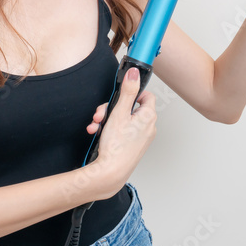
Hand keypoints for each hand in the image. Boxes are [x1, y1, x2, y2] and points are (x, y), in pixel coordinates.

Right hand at [86, 67, 156, 196]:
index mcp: (149, 117)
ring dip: (107, 120)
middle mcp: (148, 127)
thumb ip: (128, 91)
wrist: (110, 172)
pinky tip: (98, 133)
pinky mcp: (133, 146)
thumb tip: (134, 73)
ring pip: (123, 120)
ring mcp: (141, 138)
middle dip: (111, 108)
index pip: (147, 96)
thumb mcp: (119, 112)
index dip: (133, 93)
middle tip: (101, 114)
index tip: (121, 95)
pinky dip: (110, 130)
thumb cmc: (116, 146)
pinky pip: (122, 132)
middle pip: (130, 108)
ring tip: (96, 125)